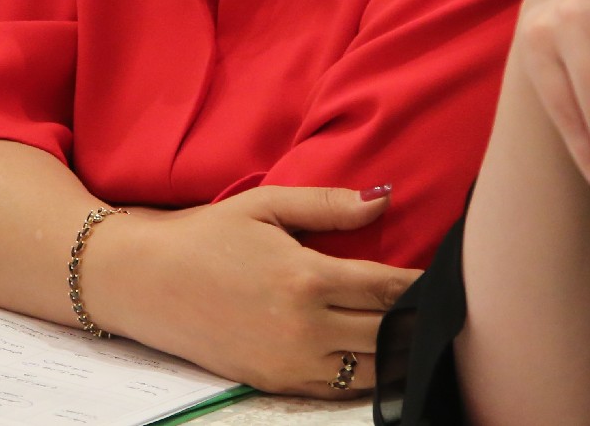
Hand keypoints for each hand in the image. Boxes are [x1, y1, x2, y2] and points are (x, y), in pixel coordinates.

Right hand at [86, 185, 419, 397]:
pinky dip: (361, 374)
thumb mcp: (265, 205)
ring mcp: (290, 361)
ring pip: (370, 370)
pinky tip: (370, 352)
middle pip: (388, 334)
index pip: (388, 289)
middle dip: (416, 319)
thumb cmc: (205, 235)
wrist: (144, 281)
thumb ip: (328, 205)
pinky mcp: (275, 382)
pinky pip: (336, 388)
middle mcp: (304, 327)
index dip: (421, 284)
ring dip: (394, 351)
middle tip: (440, 304)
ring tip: (410, 329)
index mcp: (306, 277)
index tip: (444, 275)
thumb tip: (382, 201)